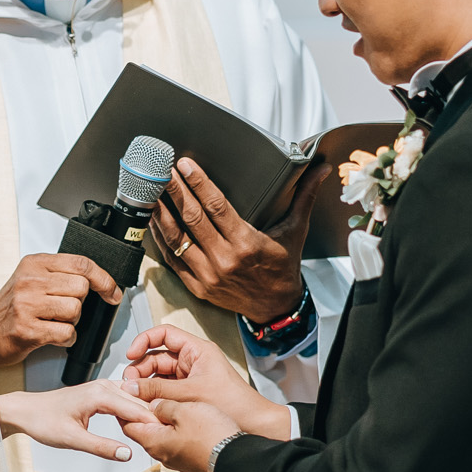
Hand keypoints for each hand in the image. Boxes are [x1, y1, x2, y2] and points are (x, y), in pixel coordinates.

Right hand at [0, 253, 122, 367]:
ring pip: (75, 310)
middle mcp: (30, 281)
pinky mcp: (28, 329)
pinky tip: (52, 335)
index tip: (112, 291)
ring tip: (54, 322)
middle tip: (63, 310)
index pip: (81, 264)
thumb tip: (99, 280)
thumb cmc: (12, 307)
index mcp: (35, 264)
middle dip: (79, 303)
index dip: (104, 279)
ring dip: (72, 321)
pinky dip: (66, 338)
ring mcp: (27, 305)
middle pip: (81, 288)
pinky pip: (66, 332)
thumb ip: (59, 274)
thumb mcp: (32, 279)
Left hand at [0, 380, 158, 459]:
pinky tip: (141, 424)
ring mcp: (103, 387)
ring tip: (160, 431)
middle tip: (171, 436)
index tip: (169, 436)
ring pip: (134, 400)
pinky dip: (135, 411)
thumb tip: (127, 454)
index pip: (137, 409)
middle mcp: (103, 386)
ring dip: (146, 414)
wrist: (26, 411)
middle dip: (154, 418)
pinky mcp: (100, 392)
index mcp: (99, 394)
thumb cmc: (44, 421)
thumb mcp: (72, 439)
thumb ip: (101, 447)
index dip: (154, 423)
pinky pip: (125, 399)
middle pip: (139, 402)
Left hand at [121, 397, 242, 471]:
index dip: (125, 406)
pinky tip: (183, 415)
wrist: (237, 459)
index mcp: (153, 441)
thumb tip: (153, 404)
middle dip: (141, 411)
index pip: (127, 423)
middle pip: (142, 429)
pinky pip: (175, 440)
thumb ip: (163, 406)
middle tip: (145, 393)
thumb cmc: (211, 436)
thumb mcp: (183, 410)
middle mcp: (161, 453)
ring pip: (160, 434)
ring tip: (165, 401)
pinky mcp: (189, 458)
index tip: (126, 393)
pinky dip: (174, 427)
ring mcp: (176, 457)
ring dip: (159, 419)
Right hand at [122, 325, 292, 441]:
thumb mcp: (190, 393)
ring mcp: (190, 376)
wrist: (253, 423)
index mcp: (197, 350)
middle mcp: (193, 360)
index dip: (144, 340)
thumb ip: (158, 389)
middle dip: (140, 368)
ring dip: (145, 384)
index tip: (131, 354)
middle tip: (129, 383)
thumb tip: (133, 387)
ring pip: (159, 374)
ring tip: (135, 396)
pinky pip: (165, 389)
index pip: (164, 334)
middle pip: (157, 356)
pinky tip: (146, 404)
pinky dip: (154, 395)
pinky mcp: (189, 392)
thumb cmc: (234, 403)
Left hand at [147, 158, 325, 322]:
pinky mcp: (197, 286)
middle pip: (192, 218)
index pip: (216, 206)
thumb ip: (304, 197)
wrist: (275, 307)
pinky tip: (153, 221)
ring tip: (150, 191)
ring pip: (176, 238)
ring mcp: (208, 275)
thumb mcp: (295, 230)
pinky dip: (160, 239)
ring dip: (160, 213)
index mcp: (246, 243)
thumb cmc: (282, 266)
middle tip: (161, 171)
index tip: (184, 165)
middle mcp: (224, 259)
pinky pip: (172, 259)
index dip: (198, 183)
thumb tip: (320, 170)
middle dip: (174, 191)